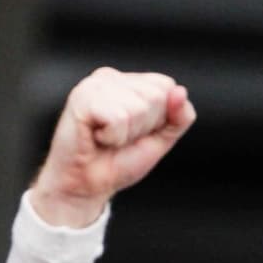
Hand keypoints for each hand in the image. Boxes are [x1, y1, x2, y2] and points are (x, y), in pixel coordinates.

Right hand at [29, 68, 195, 228]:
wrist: (87, 186)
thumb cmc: (119, 160)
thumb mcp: (160, 139)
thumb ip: (179, 117)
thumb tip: (180, 92)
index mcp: (128, 82)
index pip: (166, 86)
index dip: (159, 119)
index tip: (135, 132)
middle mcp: (111, 77)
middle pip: (155, 96)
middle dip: (143, 127)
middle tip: (119, 138)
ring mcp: (94, 85)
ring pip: (138, 108)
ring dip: (126, 135)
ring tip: (106, 138)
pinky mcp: (82, 98)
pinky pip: (118, 118)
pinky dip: (113, 137)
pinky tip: (96, 138)